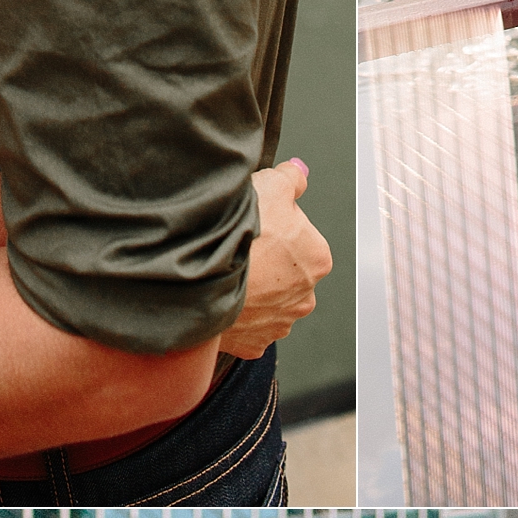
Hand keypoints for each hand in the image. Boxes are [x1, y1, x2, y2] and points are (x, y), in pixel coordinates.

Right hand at [215, 160, 331, 355]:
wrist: (199, 284)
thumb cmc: (238, 237)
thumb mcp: (269, 186)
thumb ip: (290, 178)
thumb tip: (298, 174)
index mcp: (318, 259)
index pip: (297, 235)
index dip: (272, 224)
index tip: (251, 224)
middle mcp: (305, 296)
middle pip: (282, 270)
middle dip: (263, 261)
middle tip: (235, 248)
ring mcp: (279, 324)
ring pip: (264, 299)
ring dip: (249, 289)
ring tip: (224, 273)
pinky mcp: (253, 344)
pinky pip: (245, 325)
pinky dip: (234, 312)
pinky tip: (220, 297)